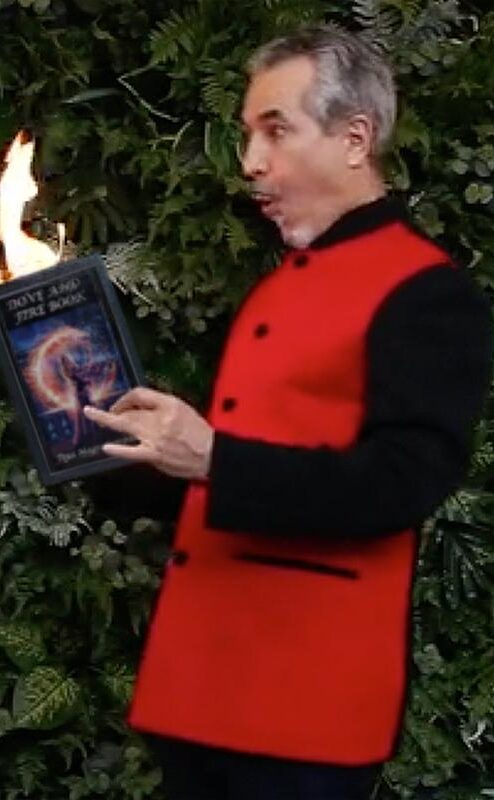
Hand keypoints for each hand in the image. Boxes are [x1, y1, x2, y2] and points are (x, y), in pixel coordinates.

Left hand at [83, 387, 213, 479]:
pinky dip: (118, 450)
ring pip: (128, 425)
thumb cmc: (199, 433)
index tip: (120, 404)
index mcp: (169, 404)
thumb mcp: (183, 409)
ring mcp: (156, 438)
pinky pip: (133, 451)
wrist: (212, 453)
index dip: (126, 398)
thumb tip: (139, 407)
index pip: (140, 394)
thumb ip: (162, 406)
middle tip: (94, 409)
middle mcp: (161, 418)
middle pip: (131, 410)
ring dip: (107, 420)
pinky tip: (107, 447)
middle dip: (114, 408)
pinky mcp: (155, 455)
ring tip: (93, 415)